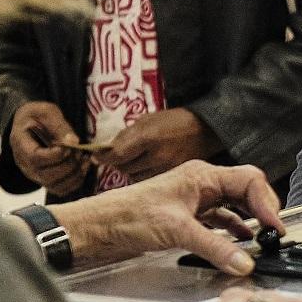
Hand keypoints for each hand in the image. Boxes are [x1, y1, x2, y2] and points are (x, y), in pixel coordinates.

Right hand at [10, 101, 87, 195]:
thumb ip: (59, 125)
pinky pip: (60, 189)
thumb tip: (73, 142)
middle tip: (79, 152)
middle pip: (46, 175)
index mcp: (20, 144)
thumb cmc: (37, 115)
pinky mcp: (45, 179)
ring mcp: (34, 174)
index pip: (36, 158)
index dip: (55, 155)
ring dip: (74, 175)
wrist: (30, 123)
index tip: (69, 146)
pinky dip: (75, 182)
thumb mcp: (47, 112)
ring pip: (54, 186)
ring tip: (83, 158)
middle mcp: (25, 164)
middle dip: (68, 165)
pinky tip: (82, 167)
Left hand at [49, 161, 283, 273]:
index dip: (268, 203)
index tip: (276, 228)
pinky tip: (239, 245)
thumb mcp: (177, 231)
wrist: (97, 227)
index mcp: (202, 175)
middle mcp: (202, 183)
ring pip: (234, 206)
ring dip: (249, 222)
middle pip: (246, 191)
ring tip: (263, 242)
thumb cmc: (128, 217)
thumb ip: (214, 247)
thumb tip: (245, 264)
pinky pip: (219, 220)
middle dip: (263, 210)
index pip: (249, 181)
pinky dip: (232, 231)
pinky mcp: (186, 216)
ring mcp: (194, 199)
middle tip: (275, 235)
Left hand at [97, 108, 217, 182]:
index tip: (97, 155)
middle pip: (123, 168)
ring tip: (138, 159)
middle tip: (122, 154)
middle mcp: (156, 156)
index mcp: (148, 137)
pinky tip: (148, 166)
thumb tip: (103, 152)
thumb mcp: (147, 120)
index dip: (103, 157)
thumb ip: (125, 136)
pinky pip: (148, 181)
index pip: (116, 155)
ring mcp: (165, 169)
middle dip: (118, 162)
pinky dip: (143, 175)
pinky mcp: (171, 177)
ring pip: (134, 177)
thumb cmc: (174, 121)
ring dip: (130, 170)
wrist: (204, 130)